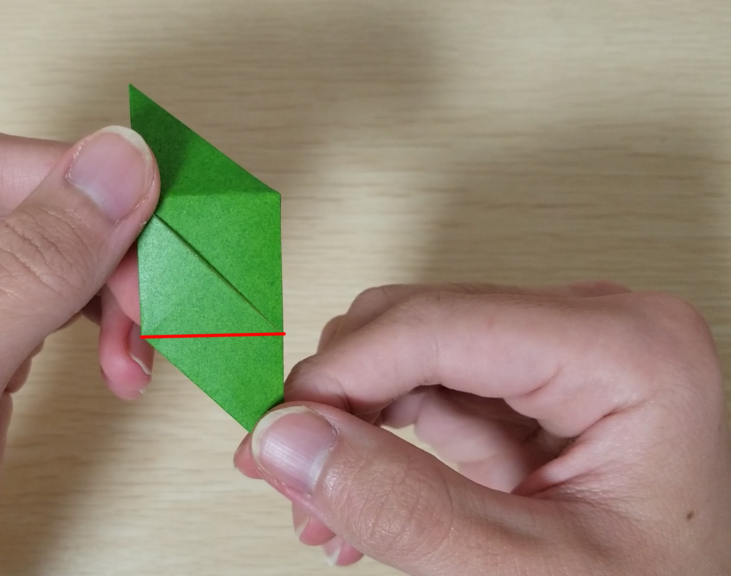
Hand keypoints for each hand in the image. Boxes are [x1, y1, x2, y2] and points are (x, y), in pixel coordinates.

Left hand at [0, 125, 158, 574]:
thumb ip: (22, 274)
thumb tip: (112, 167)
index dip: (56, 178)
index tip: (144, 198)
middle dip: (90, 252)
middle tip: (152, 295)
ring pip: (31, 248)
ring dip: (101, 289)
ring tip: (137, 342)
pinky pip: (38, 298)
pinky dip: (92, 320)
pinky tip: (115, 355)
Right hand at [234, 283, 730, 573]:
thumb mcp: (526, 573)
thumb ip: (404, 508)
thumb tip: (290, 439)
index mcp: (625, 351)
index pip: (435, 325)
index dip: (336, 377)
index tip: (274, 434)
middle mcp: (594, 329)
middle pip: (413, 325)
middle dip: (338, 402)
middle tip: (290, 473)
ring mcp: (559, 354)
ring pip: (405, 355)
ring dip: (349, 427)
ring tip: (322, 508)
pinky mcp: (529, 388)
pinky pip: (424, 390)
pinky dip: (378, 442)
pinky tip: (357, 502)